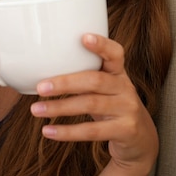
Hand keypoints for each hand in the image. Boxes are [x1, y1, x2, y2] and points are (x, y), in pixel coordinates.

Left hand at [29, 33, 157, 175]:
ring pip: (90, 105)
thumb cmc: (110, 105)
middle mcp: (125, 88)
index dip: (101, 45)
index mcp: (118, 72)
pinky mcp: (125, 130)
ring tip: (36, 109)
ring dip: (59, 107)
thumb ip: (83, 76)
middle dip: (65, 83)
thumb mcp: (104, 88)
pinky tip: (48, 131)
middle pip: (95, 80)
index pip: (115, 53)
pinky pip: (92, 131)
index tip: (83, 37)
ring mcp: (128, 109)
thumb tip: (40, 69)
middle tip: (40, 87)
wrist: (140, 138)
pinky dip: (67, 132)